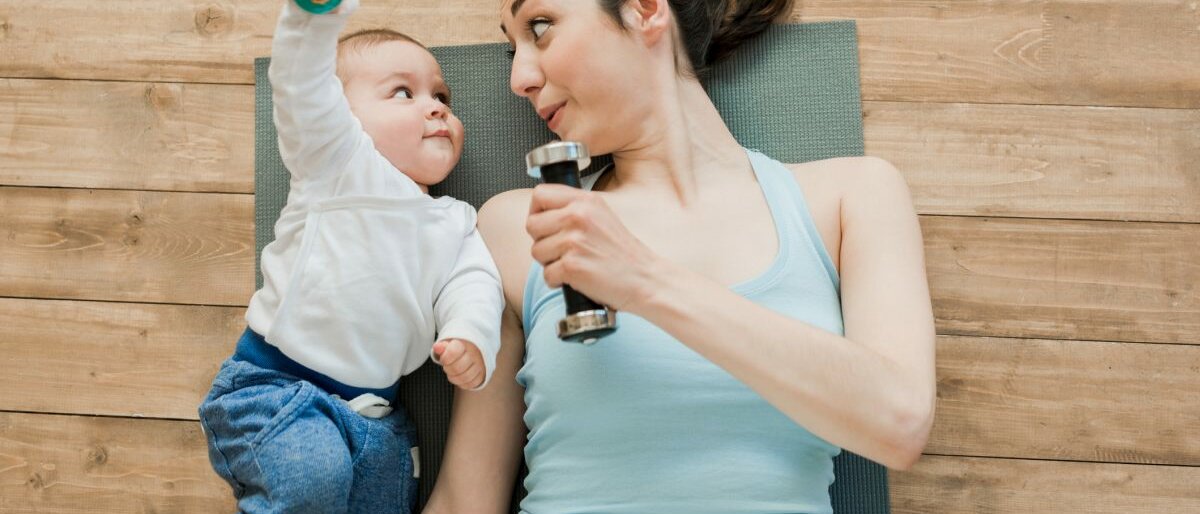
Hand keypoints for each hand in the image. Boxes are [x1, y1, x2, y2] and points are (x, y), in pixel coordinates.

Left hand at [432, 339, 484, 389]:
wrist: (474, 350)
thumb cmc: (457, 348)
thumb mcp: (448, 344)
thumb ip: (441, 347)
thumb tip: (437, 347)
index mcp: (464, 344)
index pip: (453, 352)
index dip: (445, 358)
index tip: (444, 358)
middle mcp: (474, 354)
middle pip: (457, 368)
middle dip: (448, 369)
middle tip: (447, 366)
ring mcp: (479, 365)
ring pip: (464, 378)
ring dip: (454, 378)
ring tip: (453, 372)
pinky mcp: (482, 375)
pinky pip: (470, 384)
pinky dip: (462, 383)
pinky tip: (460, 376)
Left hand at [526, 184, 660, 311]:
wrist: (645, 279)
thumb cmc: (623, 254)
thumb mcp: (602, 216)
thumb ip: (573, 209)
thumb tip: (541, 212)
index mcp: (585, 201)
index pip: (540, 194)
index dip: (536, 211)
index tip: (546, 225)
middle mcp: (578, 216)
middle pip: (532, 225)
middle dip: (542, 241)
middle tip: (563, 250)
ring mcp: (574, 241)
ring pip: (536, 251)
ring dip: (550, 263)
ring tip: (575, 263)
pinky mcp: (572, 266)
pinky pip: (547, 274)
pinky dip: (558, 282)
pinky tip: (577, 278)